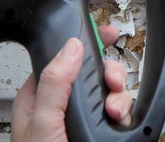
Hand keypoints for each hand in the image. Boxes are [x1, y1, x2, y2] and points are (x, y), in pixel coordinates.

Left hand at [11, 25, 131, 141]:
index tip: (108, 33)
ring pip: (110, 92)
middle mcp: (61, 107)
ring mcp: (81, 121)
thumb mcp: (43, 125)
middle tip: (112, 83)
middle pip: (92, 72)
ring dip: (120, 97)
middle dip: (109, 75)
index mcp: (38, 98)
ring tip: (115, 112)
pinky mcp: (100, 133)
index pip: (63, 56)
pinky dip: (126, 113)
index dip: (87, 42)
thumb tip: (72, 46)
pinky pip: (121, 112)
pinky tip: (120, 120)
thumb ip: (55, 83)